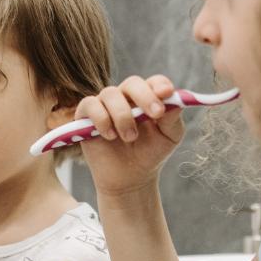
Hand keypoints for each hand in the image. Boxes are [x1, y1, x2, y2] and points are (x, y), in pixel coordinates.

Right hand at [73, 75, 186, 205]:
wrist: (130, 178)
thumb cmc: (151, 154)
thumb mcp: (169, 137)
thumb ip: (173, 118)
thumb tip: (174, 100)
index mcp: (149, 97)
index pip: (154, 82)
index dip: (160, 85)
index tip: (168, 93)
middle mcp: (126, 96)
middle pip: (132, 83)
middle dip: (145, 96)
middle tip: (156, 114)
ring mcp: (105, 104)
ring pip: (110, 94)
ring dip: (123, 115)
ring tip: (130, 138)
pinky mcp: (86, 115)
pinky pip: (90, 105)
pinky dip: (101, 119)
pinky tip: (110, 136)